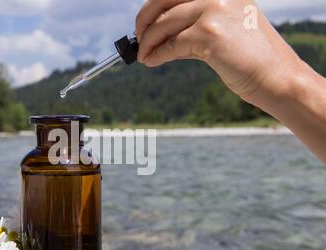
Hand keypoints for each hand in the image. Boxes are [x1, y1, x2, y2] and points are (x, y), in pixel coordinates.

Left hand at [135, 0, 303, 104]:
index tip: (144, 22)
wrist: (276, 77)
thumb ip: (192, 25)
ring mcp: (213, 10)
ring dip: (148, 42)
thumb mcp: (222, 29)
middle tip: (138, 38)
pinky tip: (151, 61)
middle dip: (144, 20)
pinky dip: (157, 54)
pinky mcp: (208, 34)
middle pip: (163, 1)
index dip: (154, 6)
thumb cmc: (250, 57)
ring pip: (164, 24)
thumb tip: (158, 33)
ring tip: (143, 55)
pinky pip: (171, 44)